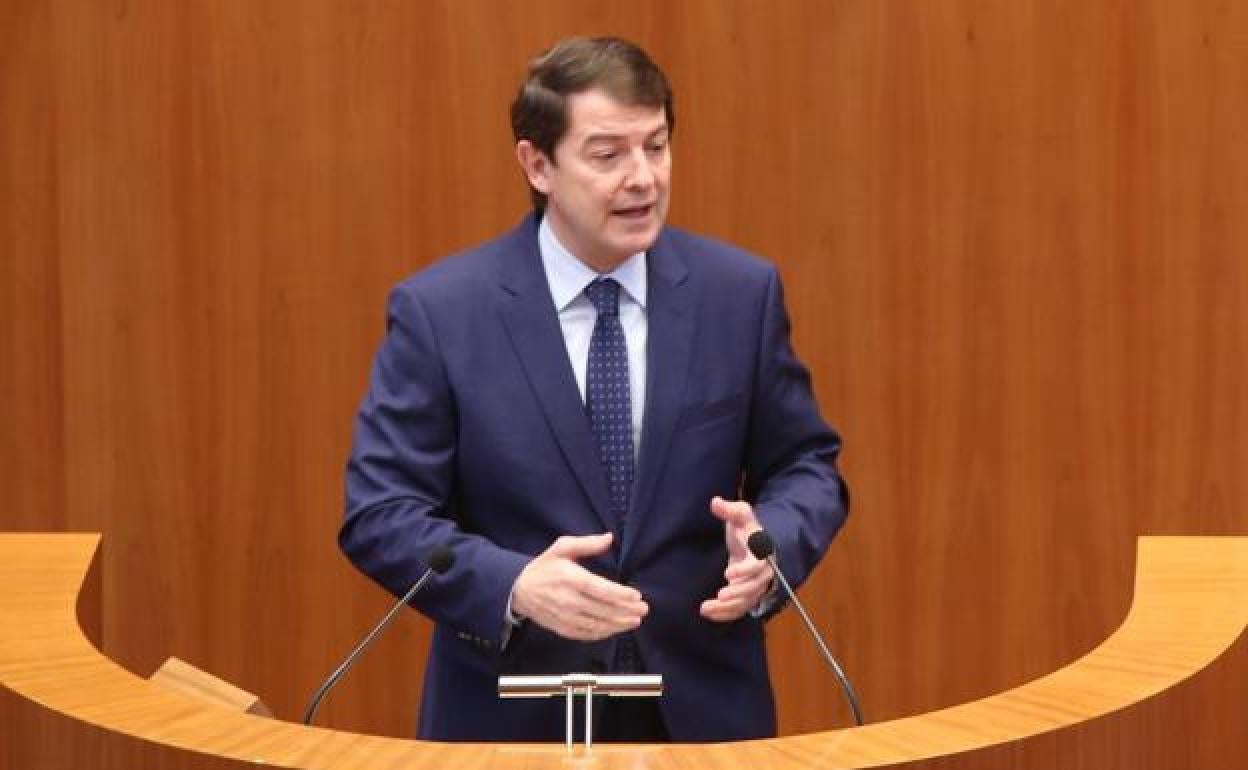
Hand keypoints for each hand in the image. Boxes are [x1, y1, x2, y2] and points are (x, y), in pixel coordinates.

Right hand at [512, 533, 648, 640]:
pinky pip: (587, 634)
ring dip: (619, 625)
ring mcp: (566, 617)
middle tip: (643, 610)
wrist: (519, 590)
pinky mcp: (563, 629)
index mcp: (571, 579)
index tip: (637, 596)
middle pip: (604, 610)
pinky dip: (603, 634)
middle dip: (626, 612)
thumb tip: (609, 538)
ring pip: (598, 625)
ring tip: (634, 622)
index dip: (621, 595)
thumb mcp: (562, 548)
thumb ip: (587, 543)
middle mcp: (569, 601)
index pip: (602, 590)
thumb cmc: (544, 567)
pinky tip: (615, 629)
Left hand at [700, 497, 774, 621]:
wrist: (755, 543)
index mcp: (761, 552)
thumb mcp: (740, 514)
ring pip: (746, 601)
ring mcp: (755, 586)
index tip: (728, 573)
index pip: (758, 565)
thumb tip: (715, 502)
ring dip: (727, 607)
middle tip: (720, 595)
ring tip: (706, 608)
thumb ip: (729, 509)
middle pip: (754, 587)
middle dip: (737, 593)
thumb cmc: (747, 528)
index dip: (745, 571)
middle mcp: (762, 572)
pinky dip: (725, 614)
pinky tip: (708, 613)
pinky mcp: (747, 595)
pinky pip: (739, 609)